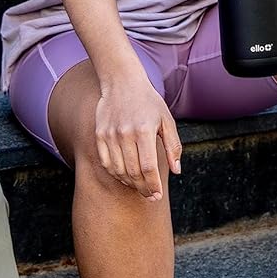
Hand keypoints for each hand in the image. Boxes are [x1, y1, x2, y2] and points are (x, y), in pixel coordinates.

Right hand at [95, 75, 182, 199]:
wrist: (122, 82)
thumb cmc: (148, 102)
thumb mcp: (167, 120)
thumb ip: (173, 146)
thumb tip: (177, 170)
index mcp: (145, 131)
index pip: (148, 167)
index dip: (153, 185)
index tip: (157, 195)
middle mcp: (126, 134)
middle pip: (133, 172)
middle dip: (143, 188)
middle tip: (150, 195)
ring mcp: (110, 135)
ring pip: (118, 170)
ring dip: (129, 183)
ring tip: (139, 186)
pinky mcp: (99, 135)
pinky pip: (105, 163)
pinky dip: (115, 174)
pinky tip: (124, 176)